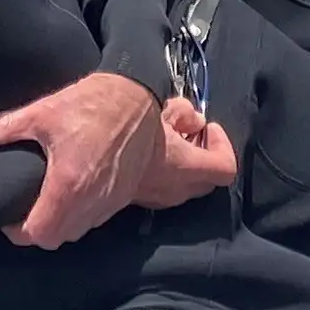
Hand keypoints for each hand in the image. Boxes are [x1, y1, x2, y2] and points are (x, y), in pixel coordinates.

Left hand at [0, 71, 163, 248]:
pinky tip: (71, 193)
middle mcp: (91, 200)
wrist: (137, 98)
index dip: (17, 231)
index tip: (9, 216)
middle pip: (55, 239)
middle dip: (36, 230)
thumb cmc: (94, 103)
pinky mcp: (123, 196)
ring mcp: (109, 201)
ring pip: (77, 232)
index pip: (38, 233)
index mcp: (68, 184)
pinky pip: (95, 219)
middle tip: (24, 209)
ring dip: (59, 224)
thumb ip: (7, 127)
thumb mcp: (44, 112)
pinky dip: (80, 215)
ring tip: (46, 201)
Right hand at [139, 95, 239, 210]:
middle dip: (202, 157)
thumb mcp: (165, 109)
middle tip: (189, 134)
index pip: (225, 167)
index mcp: (187, 169)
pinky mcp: (134, 199)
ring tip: (163, 139)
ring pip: (180, 185)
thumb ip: (187, 114)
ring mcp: (152, 199)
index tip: (209, 127)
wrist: (84, 150)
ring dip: (180, 165)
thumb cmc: (129, 128)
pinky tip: (143, 151)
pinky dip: (160, 172)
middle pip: (205, 180)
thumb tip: (194, 120)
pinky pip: (158, 188)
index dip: (222, 145)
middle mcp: (174, 191)